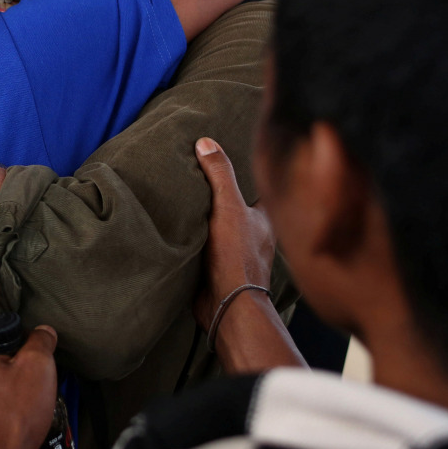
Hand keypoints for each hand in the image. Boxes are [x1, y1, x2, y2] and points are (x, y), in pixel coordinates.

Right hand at [193, 137, 274, 333]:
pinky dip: (198, 239)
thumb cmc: (236, 256)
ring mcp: (237, 253)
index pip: (259, 188)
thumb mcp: (228, 207)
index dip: (247, 174)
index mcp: (265, 218)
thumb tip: (207, 142)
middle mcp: (255, 235)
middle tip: (201, 175)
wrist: (227, 305)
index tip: (231, 158)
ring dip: (210, 219)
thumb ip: (219, 175)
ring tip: (187, 197)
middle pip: (240, 208)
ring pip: (223, 228)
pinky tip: (182, 229)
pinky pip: (208, 247)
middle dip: (224, 195)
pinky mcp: (219, 269)